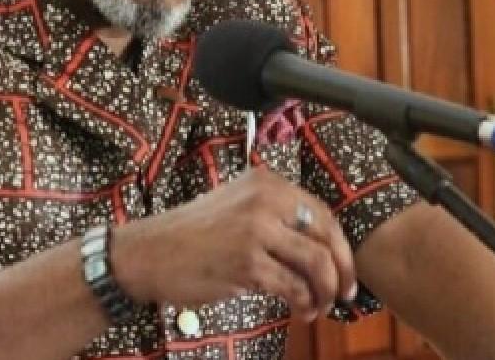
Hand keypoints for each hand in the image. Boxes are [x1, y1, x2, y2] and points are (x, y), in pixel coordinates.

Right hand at [112, 167, 356, 323]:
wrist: (149, 253)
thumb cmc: (192, 235)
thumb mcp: (235, 206)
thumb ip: (274, 215)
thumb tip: (320, 246)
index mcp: (266, 183)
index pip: (322, 213)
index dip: (340, 246)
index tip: (345, 269)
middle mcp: (265, 200)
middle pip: (326, 237)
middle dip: (342, 270)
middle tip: (344, 293)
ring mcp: (256, 231)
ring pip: (317, 263)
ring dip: (326, 291)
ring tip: (320, 307)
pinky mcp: (247, 263)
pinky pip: (294, 287)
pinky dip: (305, 303)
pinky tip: (301, 311)